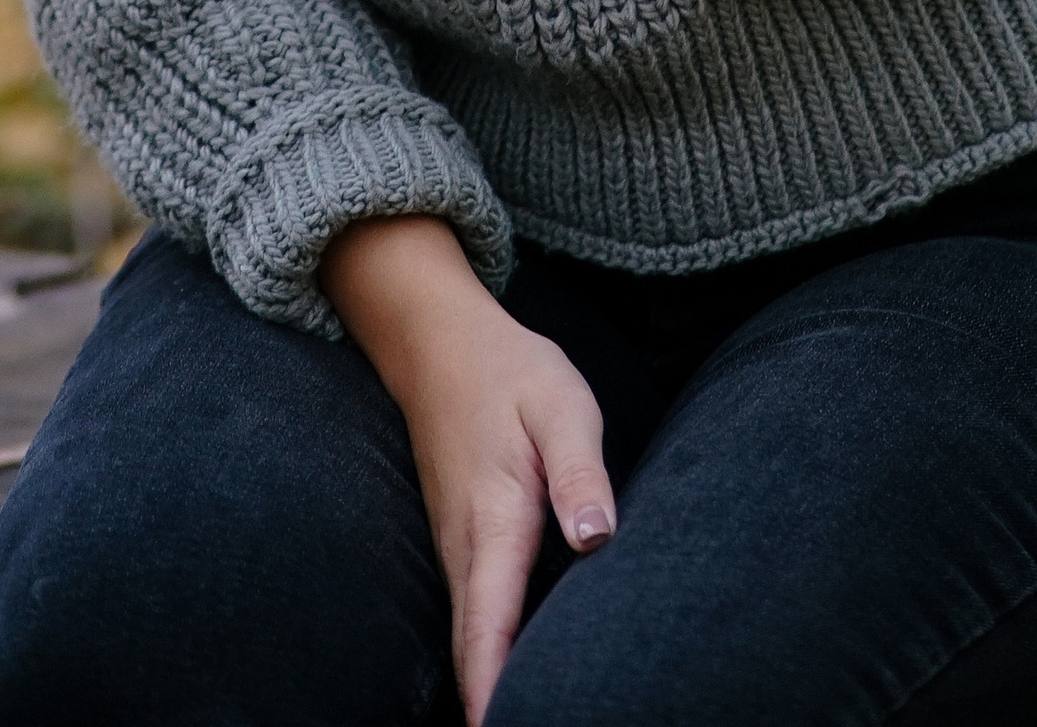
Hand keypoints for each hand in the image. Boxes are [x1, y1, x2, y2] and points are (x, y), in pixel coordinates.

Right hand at [322, 216, 614, 723]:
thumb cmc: (510, 374)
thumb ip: (579, 472)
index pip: (490, 628)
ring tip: (537, 715)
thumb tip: (597, 541)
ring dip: (494, 685)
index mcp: (494, 522)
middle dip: (497, 705)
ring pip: (473, 638)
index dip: (494, 691)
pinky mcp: (462, 548)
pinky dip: (489, 657)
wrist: (440, 346)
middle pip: (476, 652)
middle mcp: (464, 550)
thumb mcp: (560, 405)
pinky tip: (517, 682)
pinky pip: (475, 618)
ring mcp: (456, 552)